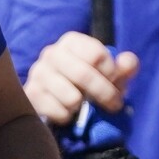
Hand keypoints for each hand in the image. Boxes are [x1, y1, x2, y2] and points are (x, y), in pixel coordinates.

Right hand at [23, 31, 139, 125]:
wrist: (57, 99)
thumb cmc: (89, 83)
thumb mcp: (110, 74)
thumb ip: (124, 67)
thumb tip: (127, 63)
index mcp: (71, 41)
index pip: (96, 54)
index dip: (111, 73)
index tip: (114, 82)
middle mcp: (51, 53)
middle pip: (84, 75)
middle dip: (105, 94)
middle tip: (113, 105)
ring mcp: (38, 73)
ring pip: (72, 97)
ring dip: (84, 107)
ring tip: (84, 106)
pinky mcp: (31, 95)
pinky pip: (59, 112)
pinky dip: (68, 116)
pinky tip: (67, 111)